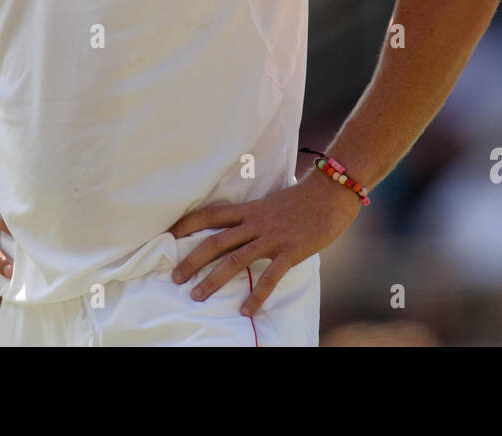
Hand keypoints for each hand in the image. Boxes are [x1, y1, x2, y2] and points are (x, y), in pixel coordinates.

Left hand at [167, 171, 361, 317]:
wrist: (332, 191)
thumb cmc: (306, 198)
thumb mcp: (273, 203)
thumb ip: (257, 216)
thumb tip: (245, 228)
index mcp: (251, 210)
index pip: (211, 214)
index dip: (188, 224)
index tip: (169, 234)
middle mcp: (256, 223)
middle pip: (215, 241)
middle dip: (192, 259)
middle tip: (174, 277)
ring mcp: (272, 237)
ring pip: (235, 260)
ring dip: (213, 280)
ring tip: (196, 296)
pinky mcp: (291, 251)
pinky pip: (270, 277)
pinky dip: (256, 295)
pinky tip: (246, 310)